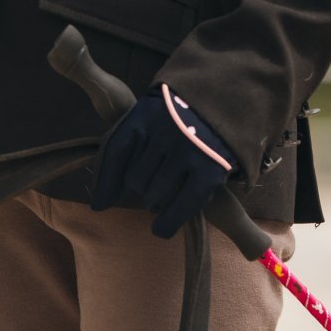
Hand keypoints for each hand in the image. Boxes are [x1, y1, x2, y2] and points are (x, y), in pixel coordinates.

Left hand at [90, 82, 237, 239]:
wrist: (232, 100)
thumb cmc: (185, 114)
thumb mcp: (154, 114)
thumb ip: (129, 144)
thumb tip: (98, 202)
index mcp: (146, 113)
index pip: (116, 151)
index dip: (105, 182)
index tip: (99, 205)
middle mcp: (164, 132)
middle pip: (134, 179)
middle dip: (140, 187)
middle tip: (156, 182)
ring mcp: (187, 151)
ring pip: (153, 195)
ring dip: (154, 202)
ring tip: (166, 193)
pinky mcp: (210, 170)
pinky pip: (183, 206)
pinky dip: (169, 222)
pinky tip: (160, 230)